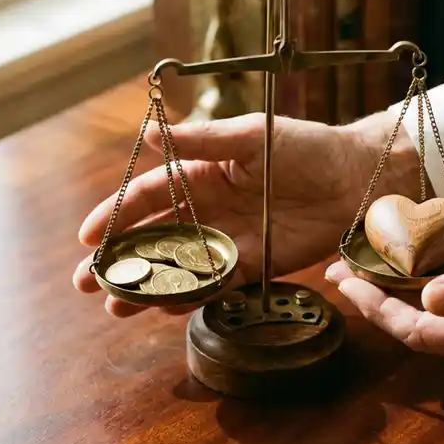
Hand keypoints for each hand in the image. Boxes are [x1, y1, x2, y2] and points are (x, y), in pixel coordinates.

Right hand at [74, 112, 420, 317]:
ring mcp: (231, 240)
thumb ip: (203, 140)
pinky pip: (216, 285)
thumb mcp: (251, 136)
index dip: (116, 215)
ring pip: (178, 267)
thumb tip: (151, 134)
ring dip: (146, 285)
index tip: (87, 237)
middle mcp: (210, 209)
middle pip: (154, 237)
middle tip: (86, 282)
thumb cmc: (306, 147)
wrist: (357, 178)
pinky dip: (190, 298)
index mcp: (203, 173)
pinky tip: (164, 309)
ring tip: (115, 308)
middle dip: (119, 259)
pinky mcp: (256, 265)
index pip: (148, 196)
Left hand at [325, 231, 443, 364]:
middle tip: (343, 272)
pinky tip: (421, 274)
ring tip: (369, 272)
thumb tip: (426, 299)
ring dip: (400, 300)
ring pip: (438, 323)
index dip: (376, 310)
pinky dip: (431, 294)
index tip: (343, 281)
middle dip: (377, 305)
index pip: (418, 331)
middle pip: (420, 331)